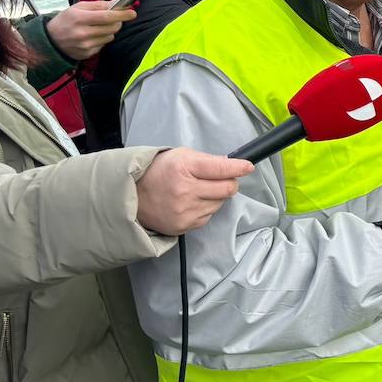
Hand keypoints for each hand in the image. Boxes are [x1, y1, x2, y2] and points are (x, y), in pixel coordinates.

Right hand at [45, 1, 136, 60]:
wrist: (50, 39)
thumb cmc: (66, 20)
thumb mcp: (78, 7)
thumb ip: (98, 5)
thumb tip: (116, 4)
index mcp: (79, 18)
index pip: (107, 16)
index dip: (122, 14)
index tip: (132, 12)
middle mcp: (82, 33)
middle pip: (112, 27)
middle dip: (117, 21)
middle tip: (113, 18)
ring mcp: (85, 45)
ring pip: (110, 37)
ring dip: (109, 31)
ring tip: (97, 27)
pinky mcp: (87, 54)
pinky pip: (103, 45)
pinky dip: (102, 39)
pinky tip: (91, 36)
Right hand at [135, 149, 253, 235]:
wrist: (133, 195)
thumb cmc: (158, 172)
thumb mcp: (181, 155)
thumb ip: (207, 160)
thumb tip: (231, 164)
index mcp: (184, 168)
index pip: (221, 168)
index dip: (239, 167)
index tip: (248, 166)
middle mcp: (185, 190)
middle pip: (227, 188)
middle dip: (229, 182)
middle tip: (221, 179)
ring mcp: (185, 210)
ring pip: (220, 203)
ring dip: (216, 197)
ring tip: (198, 191)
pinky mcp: (184, 225)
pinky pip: (208, 216)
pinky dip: (205, 209)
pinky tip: (191, 203)